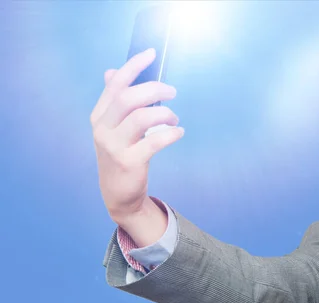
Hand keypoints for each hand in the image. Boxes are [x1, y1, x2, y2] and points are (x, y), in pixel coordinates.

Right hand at [90, 48, 182, 223]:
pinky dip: (171, 134)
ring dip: (164, 113)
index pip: (115, 84)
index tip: (152, 53)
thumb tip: (111, 72)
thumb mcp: (114, 127)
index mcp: (100, 115)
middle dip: (154, 89)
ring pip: (141, 118)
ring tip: (174, 118)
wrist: (118, 193)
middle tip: (173, 91)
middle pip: (128, 98)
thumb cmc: (121, 154)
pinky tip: (178, 132)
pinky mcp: (129, 162)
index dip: (133, 66)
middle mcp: (103, 128)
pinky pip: (154, 141)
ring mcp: (114, 146)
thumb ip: (115, 101)